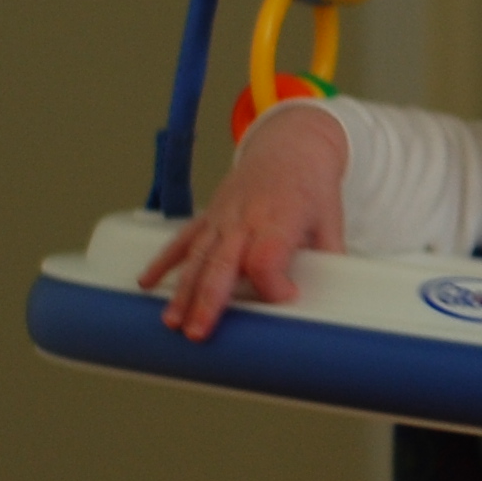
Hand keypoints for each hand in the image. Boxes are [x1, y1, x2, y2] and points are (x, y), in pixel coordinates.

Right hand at [137, 104, 349, 339]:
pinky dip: (163, 261)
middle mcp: (245, 219)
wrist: (291, 147)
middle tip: (198, 333)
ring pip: (198, 257)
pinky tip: (146, 283)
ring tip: (172, 322)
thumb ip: (329, 258)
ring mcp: (223, 217)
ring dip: (183, 290)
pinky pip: (183, 239)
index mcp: (279, 219)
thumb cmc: (312, 186)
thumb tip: (335, 298)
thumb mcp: (331, 219)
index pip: (266, 259)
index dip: (273, 286)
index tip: (287, 299)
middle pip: (222, 264)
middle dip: (208, 301)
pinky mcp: (210, 216)